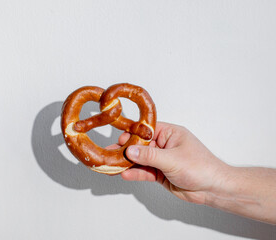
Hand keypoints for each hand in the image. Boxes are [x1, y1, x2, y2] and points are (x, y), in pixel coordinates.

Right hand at [108, 122, 229, 204]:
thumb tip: (130, 149)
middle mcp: (165, 145)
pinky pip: (145, 172)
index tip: (119, 140)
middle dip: (126, 150)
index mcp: (170, 134)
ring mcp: (162, 160)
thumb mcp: (172, 159)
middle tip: (110, 154)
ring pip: (141, 160)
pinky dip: (135, 174)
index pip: (146, 130)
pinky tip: (125, 175)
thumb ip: (149, 155)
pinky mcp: (161, 174)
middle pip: (141, 145)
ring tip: (112, 165)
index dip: (132, 134)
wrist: (213, 189)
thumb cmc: (200, 167)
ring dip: (128, 163)